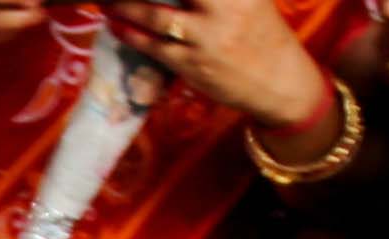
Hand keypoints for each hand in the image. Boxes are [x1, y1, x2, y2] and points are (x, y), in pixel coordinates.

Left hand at [103, 0, 334, 127]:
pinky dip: (131, 33)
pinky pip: (154, 46)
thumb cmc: (260, 33)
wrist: (280, 80)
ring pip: (156, 16)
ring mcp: (207, 37)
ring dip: (125, 6)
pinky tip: (116, 23)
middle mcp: (224, 7)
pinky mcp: (194, 64)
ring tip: (107, 1)